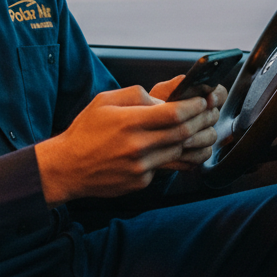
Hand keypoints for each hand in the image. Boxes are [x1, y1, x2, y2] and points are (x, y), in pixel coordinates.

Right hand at [34, 84, 219, 204]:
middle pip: (182, 133)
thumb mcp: (104, 101)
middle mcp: (137, 146)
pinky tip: (177, 147)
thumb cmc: (85, 132)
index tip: (201, 101)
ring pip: (179, 151)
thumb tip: (161, 101)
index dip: (193, 106)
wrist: (68, 167)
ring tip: (201, 130)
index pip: (174, 114)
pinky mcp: (140, 181)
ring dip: (194, 140)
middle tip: (207, 114)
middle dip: (200, 121)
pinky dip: (172, 155)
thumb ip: (135, 95)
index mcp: (129, 122)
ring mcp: (140, 167)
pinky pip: (164, 166)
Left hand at [150, 76, 225, 171]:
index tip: (208, 99)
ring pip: (211, 136)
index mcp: (199, 97)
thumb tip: (191, 81)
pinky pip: (204, 154)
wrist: (140, 133)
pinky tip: (177, 153)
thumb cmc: (150, 109)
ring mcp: (203, 134)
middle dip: (202, 119)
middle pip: (215, 116)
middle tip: (187, 122)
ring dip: (196, 138)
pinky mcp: (198, 152)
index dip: (217, 96)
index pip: (220, 93)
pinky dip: (191, 154)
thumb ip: (178, 84)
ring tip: (181, 140)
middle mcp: (204, 115)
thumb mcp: (161, 92)